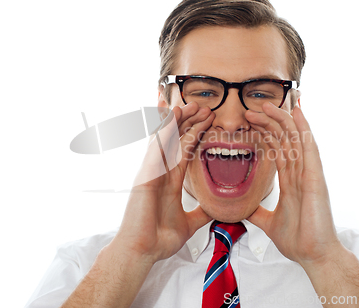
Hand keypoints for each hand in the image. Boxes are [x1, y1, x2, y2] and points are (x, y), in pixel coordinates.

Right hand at [113, 102, 214, 262]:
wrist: (142, 252)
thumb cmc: (158, 239)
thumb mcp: (189, 223)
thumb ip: (201, 214)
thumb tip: (216, 211)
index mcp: (171, 180)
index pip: (185, 150)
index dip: (197, 133)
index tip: (210, 120)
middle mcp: (161, 172)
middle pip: (176, 140)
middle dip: (190, 122)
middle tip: (204, 107)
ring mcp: (152, 172)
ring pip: (166, 140)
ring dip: (178, 121)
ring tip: (190, 105)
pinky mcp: (145, 175)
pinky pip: (156, 148)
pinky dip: (164, 131)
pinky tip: (172, 117)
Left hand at [245, 103, 342, 266]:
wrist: (313, 256)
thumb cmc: (298, 240)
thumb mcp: (268, 222)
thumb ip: (257, 212)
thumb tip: (242, 210)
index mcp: (290, 181)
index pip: (276, 149)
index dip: (264, 134)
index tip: (249, 123)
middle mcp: (300, 172)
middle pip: (283, 139)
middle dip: (267, 123)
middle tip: (250, 111)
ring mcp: (309, 173)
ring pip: (295, 138)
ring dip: (281, 119)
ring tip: (266, 104)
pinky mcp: (315, 177)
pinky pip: (309, 147)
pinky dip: (303, 128)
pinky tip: (297, 112)